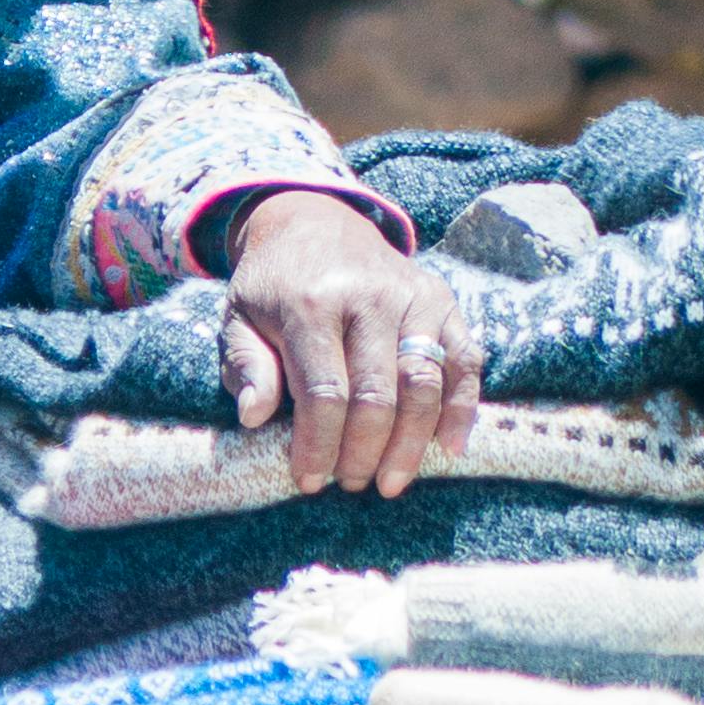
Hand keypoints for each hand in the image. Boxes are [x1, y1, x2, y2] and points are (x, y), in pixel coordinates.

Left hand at [220, 192, 480, 497]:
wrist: (314, 221)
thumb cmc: (272, 286)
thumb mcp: (238, 319)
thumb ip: (245, 365)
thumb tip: (254, 417)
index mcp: (312, 305)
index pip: (324, 394)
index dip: (319, 446)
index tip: (310, 480)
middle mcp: (368, 298)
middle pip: (378, 395)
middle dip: (364, 452)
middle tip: (351, 483)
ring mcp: (412, 298)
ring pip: (425, 383)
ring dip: (411, 443)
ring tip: (390, 481)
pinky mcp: (442, 300)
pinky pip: (465, 360)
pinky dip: (463, 407)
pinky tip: (450, 447)